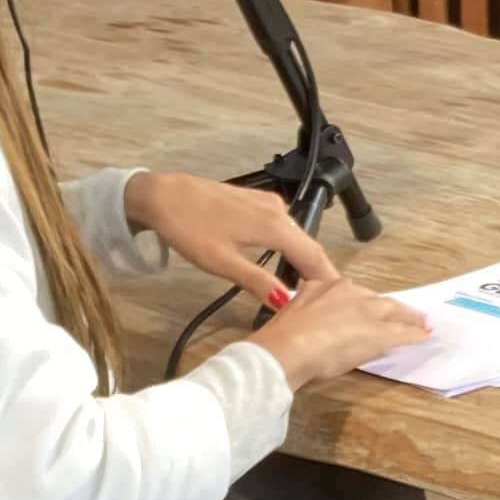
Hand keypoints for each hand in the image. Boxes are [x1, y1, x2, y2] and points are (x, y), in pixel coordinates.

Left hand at [124, 170, 337, 308]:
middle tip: (322, 303)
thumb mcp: (222, 263)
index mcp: (275, 226)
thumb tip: (286, 303)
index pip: (313, 257)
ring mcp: (269, 203)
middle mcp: (279, 211)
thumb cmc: (190, 229)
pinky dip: (290, 246)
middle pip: (308, 246)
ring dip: (303, 260)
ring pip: (297, 236)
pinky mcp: (258, 201)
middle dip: (316, 273)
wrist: (164, 195)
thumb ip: (258, 282)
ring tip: (305, 288)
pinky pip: (284, 227)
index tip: (335, 304)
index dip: (325, 281)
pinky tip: (285, 262)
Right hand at [249, 274, 429, 389]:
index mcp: (326, 285)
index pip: (354, 294)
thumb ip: (308, 308)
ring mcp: (366, 311)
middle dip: (392, 308)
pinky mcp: (379, 332)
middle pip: (378, 300)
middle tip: (405, 315)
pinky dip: (415, 334)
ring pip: (394, 312)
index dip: (365, 304)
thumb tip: (314, 315)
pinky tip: (424, 336)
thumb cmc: (282, 335)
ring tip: (422, 324)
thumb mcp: (295, 312)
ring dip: (409, 318)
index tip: (369, 310)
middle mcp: (349, 292)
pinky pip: (403, 332)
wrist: (287, 347)